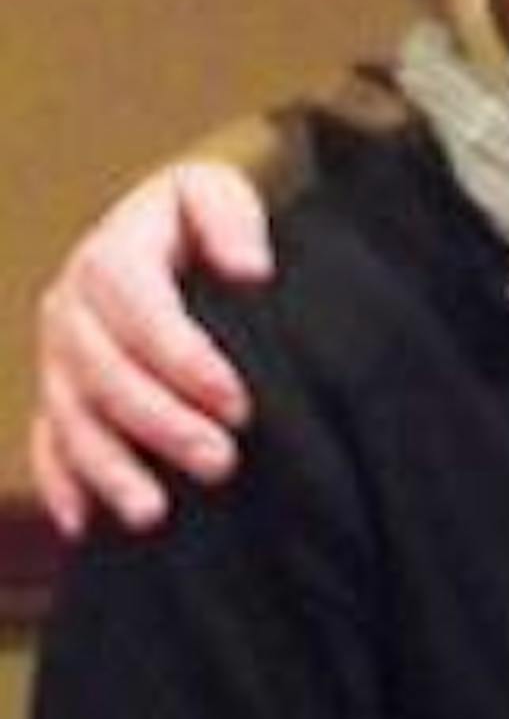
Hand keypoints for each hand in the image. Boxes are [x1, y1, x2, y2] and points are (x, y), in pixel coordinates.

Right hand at [30, 161, 271, 535]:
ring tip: (154, 512)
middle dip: (160, 423)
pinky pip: (48, 442)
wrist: (170, 238)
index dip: (183, 358)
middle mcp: (72, 306)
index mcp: (114, 255)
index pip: (139, 307)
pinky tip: (86, 524)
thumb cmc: (205, 222)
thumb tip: (249, 269)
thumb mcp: (217, 194)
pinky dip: (64, 482)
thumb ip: (231, 218)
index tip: (238, 403)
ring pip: (71, 416)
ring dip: (108, 466)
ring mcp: (59, 356)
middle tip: (221, 463)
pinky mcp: (60, 394)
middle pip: (103, 372)